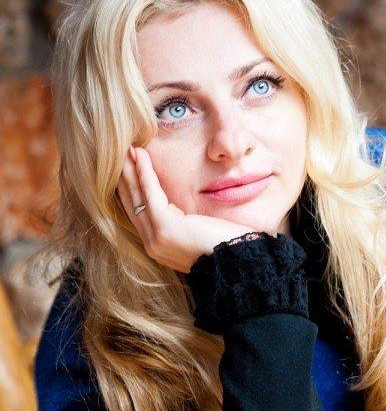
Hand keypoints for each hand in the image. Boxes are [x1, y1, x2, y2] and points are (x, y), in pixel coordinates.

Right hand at [116, 146, 262, 273]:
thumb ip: (184, 222)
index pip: (139, 213)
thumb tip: (181, 208)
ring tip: (128, 148)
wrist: (238, 262)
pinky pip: (151, 194)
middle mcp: (153, 245)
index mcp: (159, 247)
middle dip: (125, 177)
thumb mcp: (198, 232)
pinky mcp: (166, 228)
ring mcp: (157, 238)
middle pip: (132, 204)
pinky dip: (145, 173)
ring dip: (130, 170)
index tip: (126, 167)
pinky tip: (141, 155)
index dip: (131, 188)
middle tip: (120, 153)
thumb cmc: (226, 246)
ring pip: (137, 197)